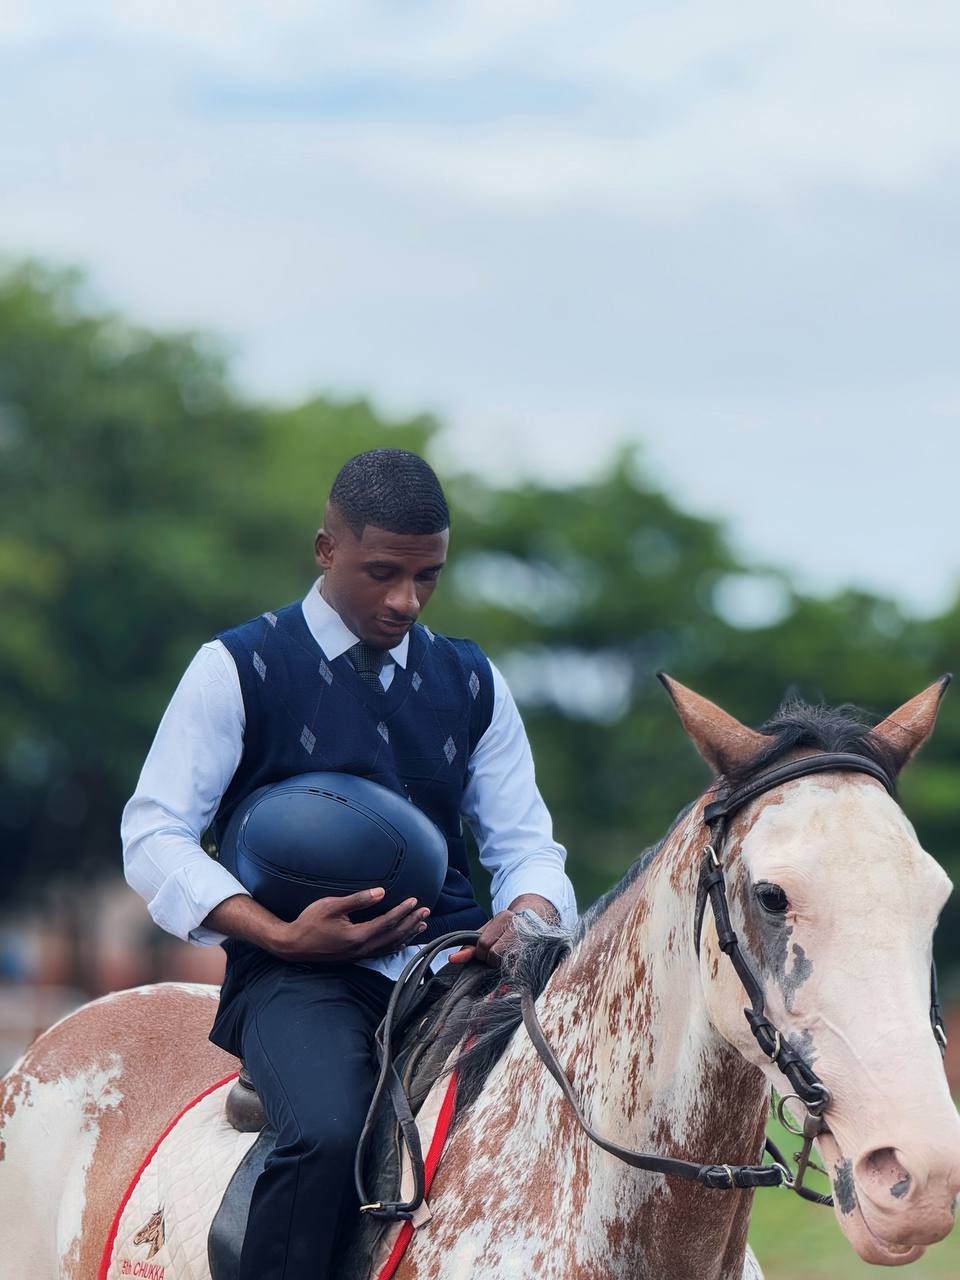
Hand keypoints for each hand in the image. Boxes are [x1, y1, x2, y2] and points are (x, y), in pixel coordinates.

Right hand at [272, 888, 429, 962]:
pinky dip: (394, 946)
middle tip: (426, 911)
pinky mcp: (354, 957)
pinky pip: (380, 953)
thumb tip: (381, 893)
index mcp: (357, 936)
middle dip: (410, 922)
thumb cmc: (309, 922)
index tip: (415, 901)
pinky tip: (401, 942)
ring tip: (421, 925)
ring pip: (389, 946)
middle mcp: (361, 949)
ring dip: (406, 935)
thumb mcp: (331, 906)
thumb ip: (358, 900)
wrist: (292, 945)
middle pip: (393, 936)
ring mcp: (358, 955)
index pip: (387, 923)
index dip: (402, 912)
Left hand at [448, 894, 557, 967]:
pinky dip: (514, 971)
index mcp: (503, 917)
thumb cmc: (506, 929)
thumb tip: (452, 958)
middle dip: (492, 960)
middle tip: (497, 957)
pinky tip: (515, 965)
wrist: (537, 920)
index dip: (482, 953)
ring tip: (507, 960)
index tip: (487, 952)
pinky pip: (519, 968)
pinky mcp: (537, 951)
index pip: (483, 944)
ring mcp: (528, 938)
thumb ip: (470, 946)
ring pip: (506, 962)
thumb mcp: (487, 932)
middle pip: (494, 954)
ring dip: (503, 966)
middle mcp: (517, 925)